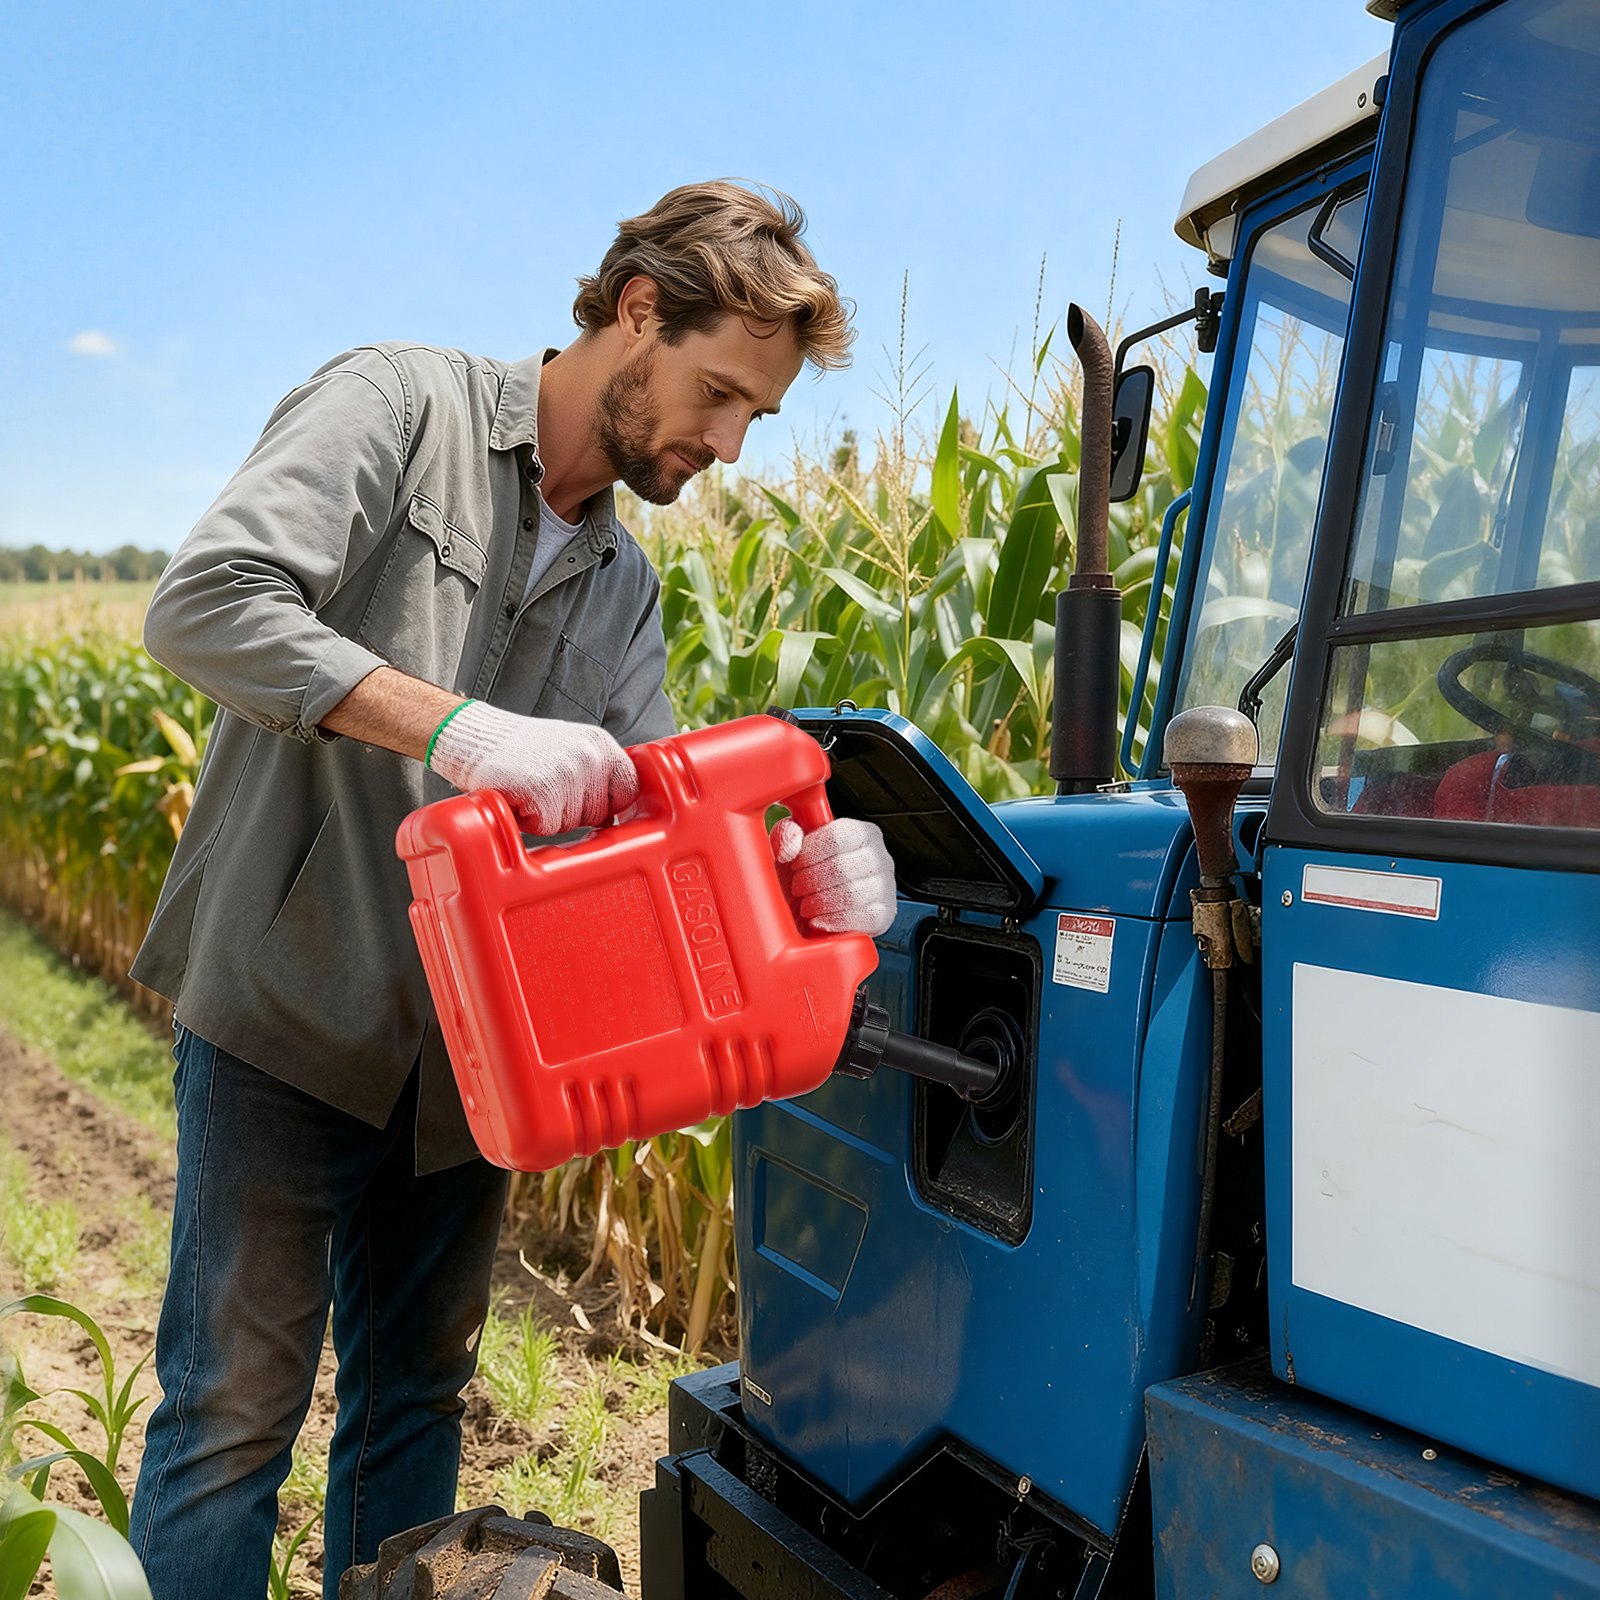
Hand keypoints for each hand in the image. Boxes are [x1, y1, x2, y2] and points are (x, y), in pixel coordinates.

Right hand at [427, 700, 637, 833]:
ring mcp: (569, 773)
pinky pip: (548, 827)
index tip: (587, 803)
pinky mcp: (544, 791)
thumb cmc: (520, 750)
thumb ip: (597, 773)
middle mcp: (591, 756)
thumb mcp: (570, 748)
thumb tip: (616, 815)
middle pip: (600, 814)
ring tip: (528, 789)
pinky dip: (530, 821)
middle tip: (543, 788)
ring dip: (549, 817)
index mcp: (601, 743)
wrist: (473, 738)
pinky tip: (518, 797)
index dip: (609, 804)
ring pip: (572, 824)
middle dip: (572, 812)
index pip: (629, 789)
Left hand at [769, 816, 896, 936]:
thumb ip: (786, 835)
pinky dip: (835, 922)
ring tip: (806, 906)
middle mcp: (880, 856)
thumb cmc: (810, 873)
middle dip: (810, 881)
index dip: (809, 853)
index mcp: (861, 833)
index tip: (795, 864)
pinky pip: (863, 918)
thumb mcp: (794, 847)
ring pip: (852, 894)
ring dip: (819, 903)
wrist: (822, 908)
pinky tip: (819, 920)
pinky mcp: (885, 914)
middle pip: (842, 867)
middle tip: (797, 889)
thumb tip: (791, 847)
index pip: (837, 836)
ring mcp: (885, 886)